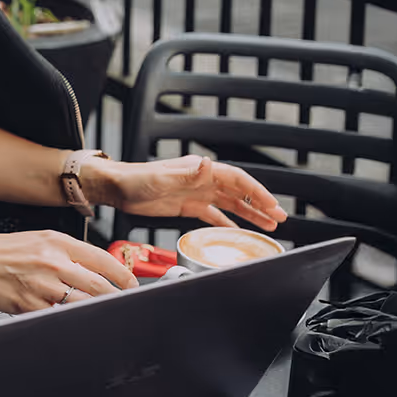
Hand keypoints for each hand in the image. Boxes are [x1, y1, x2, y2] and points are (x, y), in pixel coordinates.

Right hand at [0, 229, 137, 314]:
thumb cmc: (0, 251)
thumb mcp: (37, 239)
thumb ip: (66, 252)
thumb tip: (95, 268)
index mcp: (57, 241)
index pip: (103, 259)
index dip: (124, 275)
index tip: (133, 285)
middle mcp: (53, 261)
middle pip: (99, 285)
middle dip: (117, 298)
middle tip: (124, 305)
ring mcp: (43, 285)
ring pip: (83, 304)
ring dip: (96, 312)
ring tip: (102, 316)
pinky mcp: (31, 306)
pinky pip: (58, 318)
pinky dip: (67, 321)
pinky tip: (70, 322)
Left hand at [82, 155, 286, 233]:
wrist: (116, 187)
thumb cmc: (136, 178)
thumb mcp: (162, 177)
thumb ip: (187, 173)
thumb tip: (206, 163)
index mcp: (199, 170)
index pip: (237, 179)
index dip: (257, 191)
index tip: (273, 205)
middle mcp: (201, 180)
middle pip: (238, 191)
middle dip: (260, 203)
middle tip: (280, 218)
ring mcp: (195, 193)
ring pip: (229, 204)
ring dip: (249, 214)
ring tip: (268, 226)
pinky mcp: (186, 206)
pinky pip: (213, 215)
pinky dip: (227, 223)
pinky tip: (237, 233)